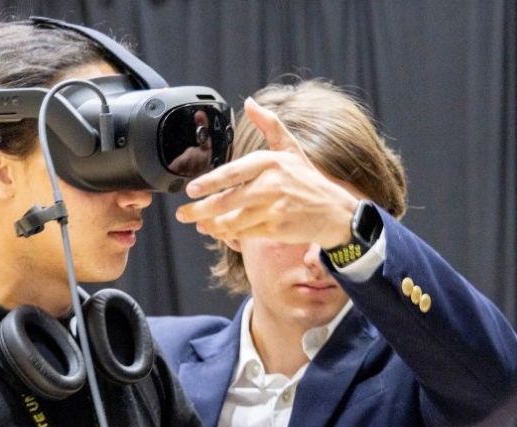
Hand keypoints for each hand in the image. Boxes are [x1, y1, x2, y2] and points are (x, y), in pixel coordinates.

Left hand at [175, 97, 358, 247]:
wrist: (333, 212)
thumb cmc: (307, 180)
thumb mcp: (291, 149)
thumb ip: (270, 126)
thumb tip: (250, 103)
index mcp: (271, 163)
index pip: (234, 173)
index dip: (210, 183)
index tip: (191, 189)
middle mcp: (271, 185)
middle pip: (227, 200)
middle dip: (200, 209)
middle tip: (183, 213)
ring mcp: (273, 209)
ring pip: (232, 220)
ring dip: (211, 224)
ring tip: (199, 223)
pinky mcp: (275, 229)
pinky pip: (244, 234)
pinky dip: (228, 234)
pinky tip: (218, 231)